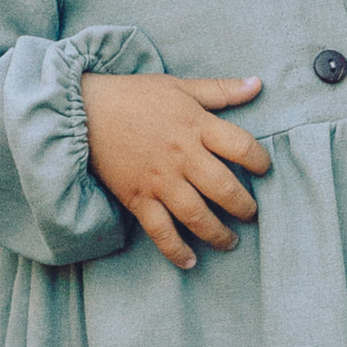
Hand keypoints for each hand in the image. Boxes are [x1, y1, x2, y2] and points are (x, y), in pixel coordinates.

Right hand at [81, 72, 271, 268]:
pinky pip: (160, 231)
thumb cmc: (135, 96)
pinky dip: (176, 250)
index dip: (260, 161)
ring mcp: (159, 180)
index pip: (242, 147)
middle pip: (224, 188)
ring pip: (197, 215)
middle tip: (252, 215)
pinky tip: (190, 261)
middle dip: (244, 206)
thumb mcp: (180, 86)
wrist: (82, 111)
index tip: (264, 170)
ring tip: (230, 242)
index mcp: (196, 126)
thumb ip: (221, 90)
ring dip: (218, 234)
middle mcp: (182, 156)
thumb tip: (259, 84)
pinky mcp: (137, 198)